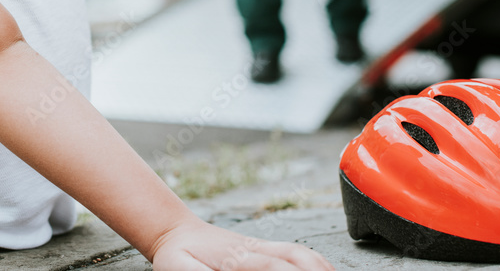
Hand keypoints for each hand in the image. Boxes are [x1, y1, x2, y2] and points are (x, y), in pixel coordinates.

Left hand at [151, 220, 332, 270]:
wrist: (175, 232)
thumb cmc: (176, 256)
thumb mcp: (179, 269)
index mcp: (237, 257)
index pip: (274, 268)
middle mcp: (254, 249)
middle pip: (295, 258)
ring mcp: (261, 246)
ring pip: (300, 253)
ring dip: (321, 266)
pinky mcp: (263, 248)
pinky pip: (296, 251)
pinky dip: (315, 261)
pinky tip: (324, 270)